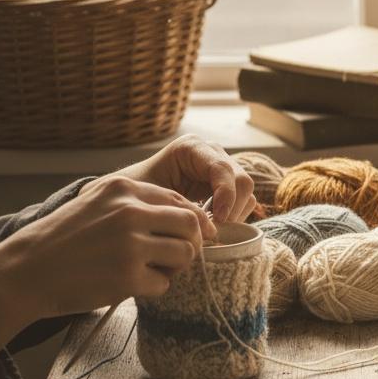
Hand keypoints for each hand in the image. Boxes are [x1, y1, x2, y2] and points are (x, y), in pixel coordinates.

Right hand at [0, 176, 212, 350]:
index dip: (190, 221)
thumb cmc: (62, 240)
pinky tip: (129, 284)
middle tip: (173, 258)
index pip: (179, 200)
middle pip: (190, 225)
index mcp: (122, 189)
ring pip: (185, 254)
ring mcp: (130, 244)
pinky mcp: (128, 276)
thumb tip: (189, 217)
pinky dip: (152, 288)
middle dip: (189, 243)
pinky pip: (164, 283)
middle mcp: (129, 212)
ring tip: (150, 271)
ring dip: (174, 267)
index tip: (187, 236)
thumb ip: (137, 205)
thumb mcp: (96, 204)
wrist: (24, 271)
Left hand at [104, 134, 255, 222]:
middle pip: (241, 181)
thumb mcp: (148, 196)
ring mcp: (222, 170)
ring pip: (246, 193)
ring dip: (234, 215)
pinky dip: (234, 217)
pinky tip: (211, 226)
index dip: (225, 195)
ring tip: (210, 230)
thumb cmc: (133, 195)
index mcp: (191, 148)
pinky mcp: (226, 186)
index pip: (222, 168)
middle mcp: (211, 154)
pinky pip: (244, 202)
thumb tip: (209, 227)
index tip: (217, 220)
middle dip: (232, 208)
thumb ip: (177, 207)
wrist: (131, 200)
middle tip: (214, 230)